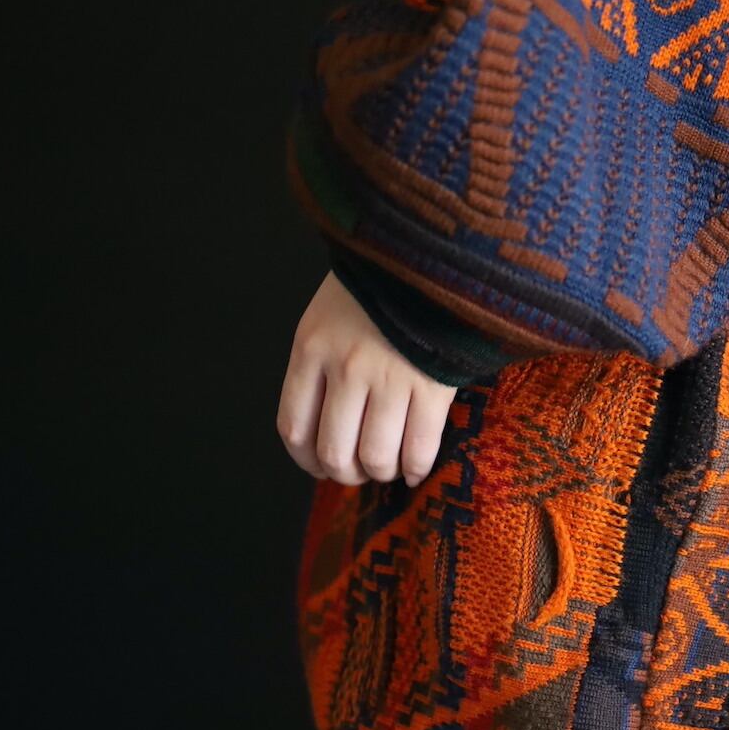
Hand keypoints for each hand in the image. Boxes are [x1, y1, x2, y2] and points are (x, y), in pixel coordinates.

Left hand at [278, 271, 456, 486]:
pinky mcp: (433, 385)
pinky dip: (418, 468)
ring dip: (382, 473)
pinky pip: (421, 446)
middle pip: (335, 452)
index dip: (305, 461)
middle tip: (358, 471)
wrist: (432, 255)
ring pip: (377, 457)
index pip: (294, 428)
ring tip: (390, 467)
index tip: (319, 467)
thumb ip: (319, 368)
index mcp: (312, 349)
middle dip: (346, 474)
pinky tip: (417, 469)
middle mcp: (346, 368)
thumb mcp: (326, 318)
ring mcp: (391, 378)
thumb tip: (323, 431)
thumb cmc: (378, 289)